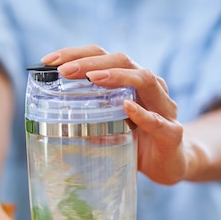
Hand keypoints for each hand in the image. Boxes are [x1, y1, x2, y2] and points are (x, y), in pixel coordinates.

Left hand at [42, 45, 186, 184]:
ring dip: (117, 76)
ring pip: (144, 80)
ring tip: (92, 78)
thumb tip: (52, 117)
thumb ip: (87, 118)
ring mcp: (163, 107)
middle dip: (90, 62)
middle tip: (63, 70)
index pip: (103, 58)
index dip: (76, 55)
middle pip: (122, 60)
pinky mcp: (172, 132)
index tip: (48, 60)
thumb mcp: (107, 126)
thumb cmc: (136, 141)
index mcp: (130, 82)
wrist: (171, 165)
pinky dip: (142, 113)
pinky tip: (127, 107)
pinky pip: (158, 120)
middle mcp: (148, 88)